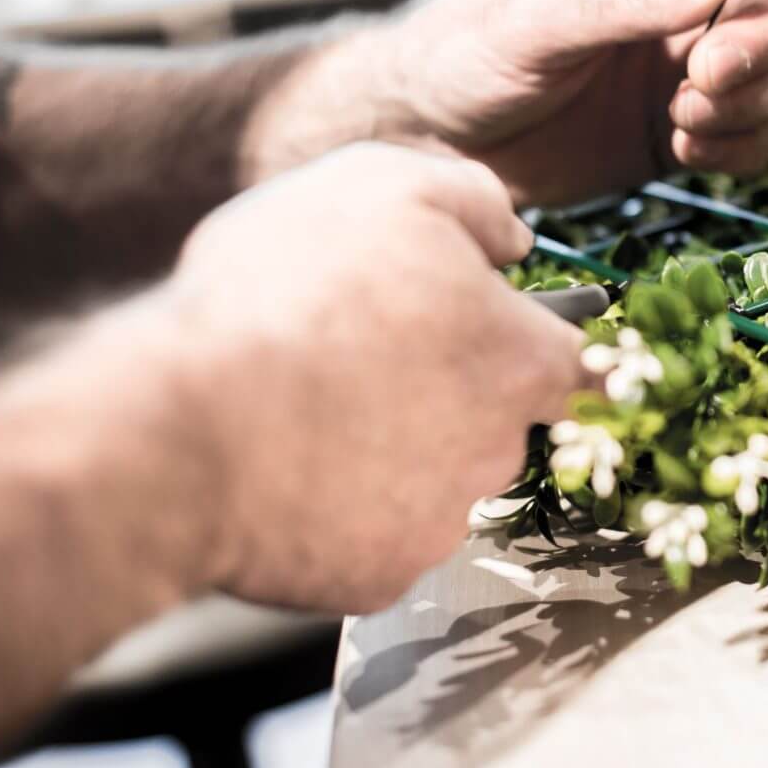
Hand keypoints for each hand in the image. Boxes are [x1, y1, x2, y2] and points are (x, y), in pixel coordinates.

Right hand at [167, 143, 589, 612]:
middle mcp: (499, 450)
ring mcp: (440, 523)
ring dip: (390, 451)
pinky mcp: (377, 580)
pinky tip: (284, 473)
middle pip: (496, 421)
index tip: (523, 344)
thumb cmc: (291, 293)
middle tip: (363, 359)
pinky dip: (338, 512)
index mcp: (521, 360)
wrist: (180, 429)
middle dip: (447, 394)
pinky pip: (370, 538)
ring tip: (306, 410)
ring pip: (432, 481)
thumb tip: (515, 239)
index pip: (587, 366)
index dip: (555, 347)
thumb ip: (474, 203)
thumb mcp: (389, 187)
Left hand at [381, 0, 767, 206]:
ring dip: (758, 96)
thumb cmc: (467, 53)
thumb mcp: (539, 15)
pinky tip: (682, 148)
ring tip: (683, 117)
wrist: (438, 146)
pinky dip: (740, 145)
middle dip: (765, 35)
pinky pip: (759, 133)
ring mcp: (691, 62)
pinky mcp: (691, 127)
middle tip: (703, 76)